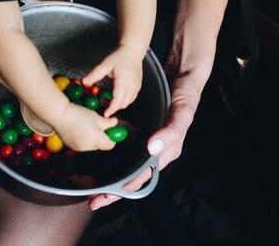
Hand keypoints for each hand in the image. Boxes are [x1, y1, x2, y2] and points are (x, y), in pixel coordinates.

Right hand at [52, 102, 118, 151]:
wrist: (59, 115)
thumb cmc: (79, 114)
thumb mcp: (96, 117)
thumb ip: (108, 123)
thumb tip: (115, 123)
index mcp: (96, 139)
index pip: (110, 145)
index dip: (112, 139)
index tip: (110, 131)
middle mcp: (88, 146)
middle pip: (100, 146)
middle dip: (101, 138)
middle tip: (97, 126)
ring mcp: (79, 148)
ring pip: (91, 145)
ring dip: (92, 139)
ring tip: (86, 126)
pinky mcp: (71, 147)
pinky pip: (82, 145)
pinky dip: (83, 139)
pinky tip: (78, 129)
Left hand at [82, 44, 142, 117]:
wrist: (133, 51)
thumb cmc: (119, 56)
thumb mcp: (105, 64)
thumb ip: (95, 74)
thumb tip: (84, 82)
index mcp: (124, 82)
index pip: (118, 100)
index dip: (111, 109)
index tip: (105, 114)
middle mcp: (132, 86)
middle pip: (123, 104)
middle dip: (113, 107)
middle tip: (102, 103)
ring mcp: (137, 87)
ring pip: (128, 102)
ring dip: (118, 104)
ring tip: (107, 100)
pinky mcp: (138, 87)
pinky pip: (131, 98)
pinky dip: (123, 100)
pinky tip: (115, 96)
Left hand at [87, 41, 214, 209]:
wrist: (183, 77)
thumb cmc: (186, 96)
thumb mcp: (182, 112)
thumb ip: (170, 131)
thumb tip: (151, 148)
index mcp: (166, 152)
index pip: (143, 176)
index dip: (125, 188)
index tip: (108, 194)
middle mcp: (156, 152)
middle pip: (132, 178)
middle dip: (113, 191)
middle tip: (93, 200)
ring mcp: (147, 144)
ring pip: (126, 167)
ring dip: (110, 179)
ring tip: (92, 187)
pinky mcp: (140, 134)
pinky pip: (125, 151)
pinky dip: (112, 159)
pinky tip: (99, 163)